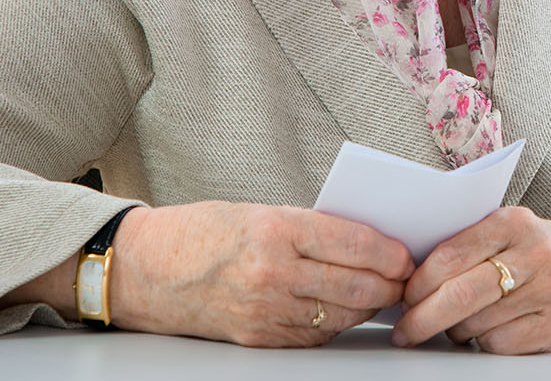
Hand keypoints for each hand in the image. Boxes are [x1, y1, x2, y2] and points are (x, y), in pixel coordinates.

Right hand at [108, 202, 412, 346]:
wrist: (144, 269)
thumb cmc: (201, 233)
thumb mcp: (260, 212)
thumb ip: (310, 228)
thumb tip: (363, 241)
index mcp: (277, 229)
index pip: (354, 242)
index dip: (390, 252)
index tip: (406, 254)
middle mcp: (273, 272)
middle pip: (355, 284)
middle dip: (390, 284)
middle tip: (406, 279)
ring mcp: (265, 309)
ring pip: (340, 314)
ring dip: (369, 307)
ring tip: (384, 296)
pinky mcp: (257, 337)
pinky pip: (314, 334)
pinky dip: (337, 323)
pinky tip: (347, 313)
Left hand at [391, 206, 550, 352]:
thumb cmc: (544, 254)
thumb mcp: (513, 233)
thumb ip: (472, 244)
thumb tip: (411, 276)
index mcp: (514, 222)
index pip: (450, 255)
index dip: (418, 283)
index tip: (403, 298)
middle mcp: (535, 252)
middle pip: (460, 294)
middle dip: (422, 318)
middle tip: (406, 330)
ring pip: (476, 324)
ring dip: (455, 332)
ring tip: (459, 324)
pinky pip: (501, 344)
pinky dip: (486, 343)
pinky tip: (491, 331)